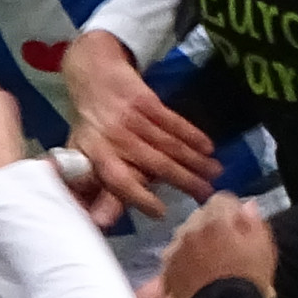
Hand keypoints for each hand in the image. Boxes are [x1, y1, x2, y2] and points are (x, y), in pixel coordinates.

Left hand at [58, 32, 222, 221]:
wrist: (93, 74)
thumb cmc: (89, 124)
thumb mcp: (82, 157)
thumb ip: (91, 190)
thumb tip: (100, 224)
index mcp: (97, 155)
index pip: (118, 180)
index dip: (138, 197)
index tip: (160, 212)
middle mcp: (116, 138)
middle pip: (154, 162)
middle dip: (183, 179)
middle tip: (205, 195)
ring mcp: (133, 118)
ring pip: (168, 144)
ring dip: (194, 160)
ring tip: (215, 174)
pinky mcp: (148, 101)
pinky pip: (173, 121)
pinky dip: (192, 135)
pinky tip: (209, 147)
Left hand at [157, 196, 279, 297]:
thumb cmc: (249, 280)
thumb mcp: (263, 247)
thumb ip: (253, 221)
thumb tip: (247, 206)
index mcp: (217, 219)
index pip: (222, 199)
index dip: (233, 211)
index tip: (240, 223)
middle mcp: (192, 229)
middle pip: (200, 217)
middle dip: (211, 226)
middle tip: (226, 243)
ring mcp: (176, 250)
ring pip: (184, 235)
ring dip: (194, 242)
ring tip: (209, 260)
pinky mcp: (167, 270)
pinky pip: (173, 256)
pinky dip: (181, 260)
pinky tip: (192, 271)